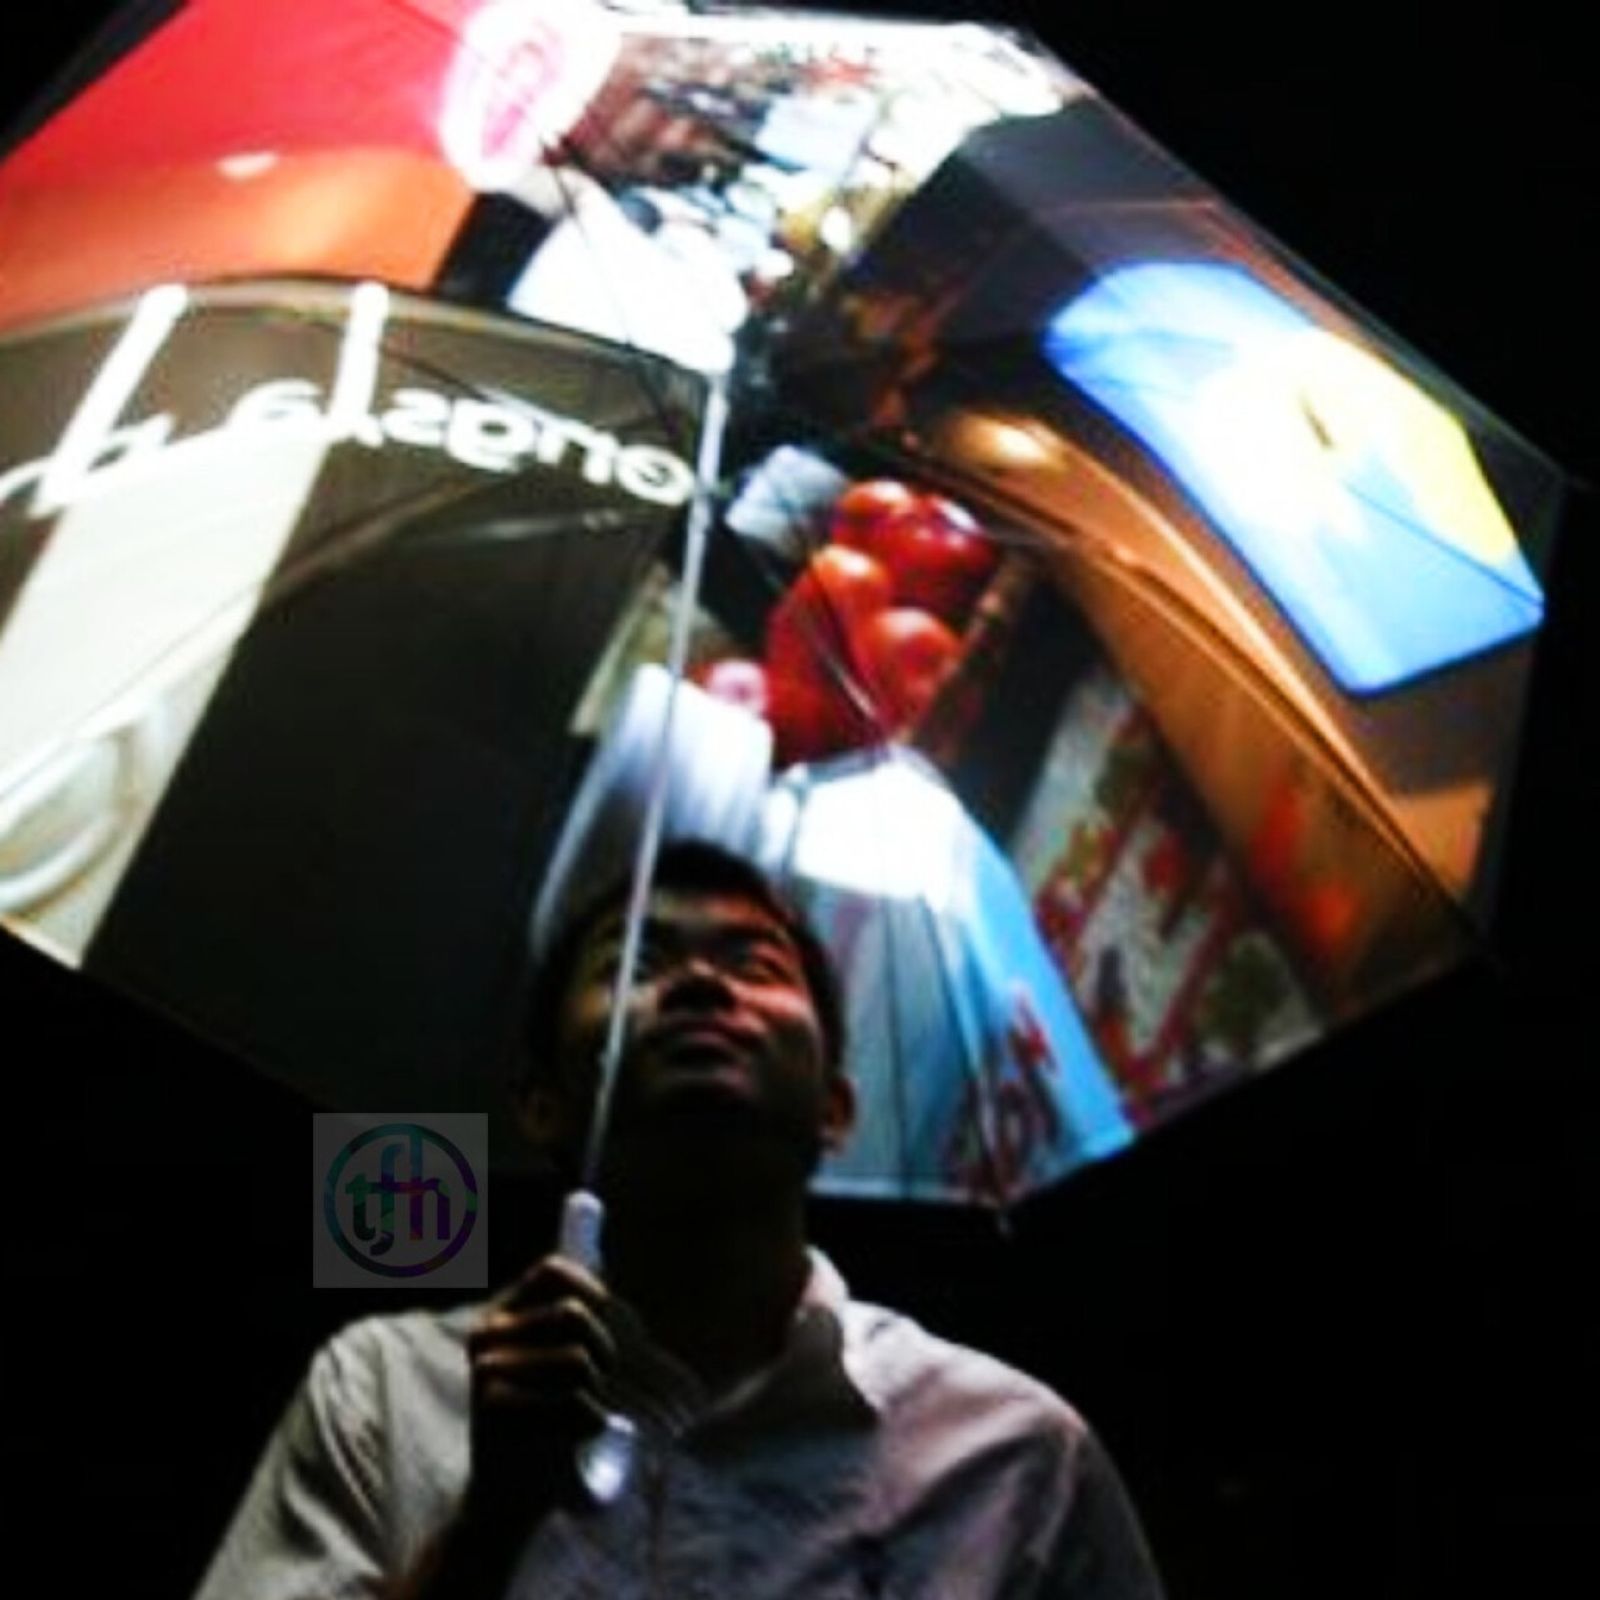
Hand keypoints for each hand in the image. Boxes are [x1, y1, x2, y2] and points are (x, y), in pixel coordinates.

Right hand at [465, 1254, 619, 1524]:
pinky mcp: (491, 1412)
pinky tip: (578, 1440)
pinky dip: (591, 1424)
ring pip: (577, 1360)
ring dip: (599, 1392)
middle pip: (574, 1316)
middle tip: (604, 1382)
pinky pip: (572, 1404)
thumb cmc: (548, 1420)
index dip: (592, 1289)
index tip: (608, 1321)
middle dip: (608, 1350)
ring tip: (586, 1413)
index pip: (552, 1270)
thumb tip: (585, 1204)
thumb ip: (573, 1298)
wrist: (510, 1496)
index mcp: (502, 1314)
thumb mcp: (561, 1357)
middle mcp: (486, 1334)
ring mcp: (484, 1371)